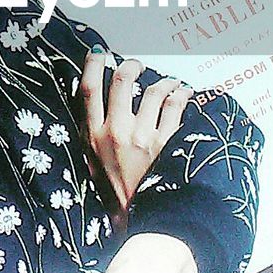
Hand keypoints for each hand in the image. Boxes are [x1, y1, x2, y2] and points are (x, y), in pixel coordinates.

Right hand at [77, 46, 192, 237]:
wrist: (142, 220)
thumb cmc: (117, 193)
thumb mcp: (93, 163)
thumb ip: (94, 134)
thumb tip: (97, 104)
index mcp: (93, 137)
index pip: (88, 90)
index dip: (93, 65)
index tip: (100, 53)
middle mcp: (116, 133)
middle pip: (121, 81)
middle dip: (131, 65)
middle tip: (138, 65)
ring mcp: (143, 137)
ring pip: (153, 90)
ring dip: (163, 81)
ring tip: (169, 83)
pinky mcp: (167, 143)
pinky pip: (176, 106)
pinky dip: (181, 94)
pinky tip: (184, 94)